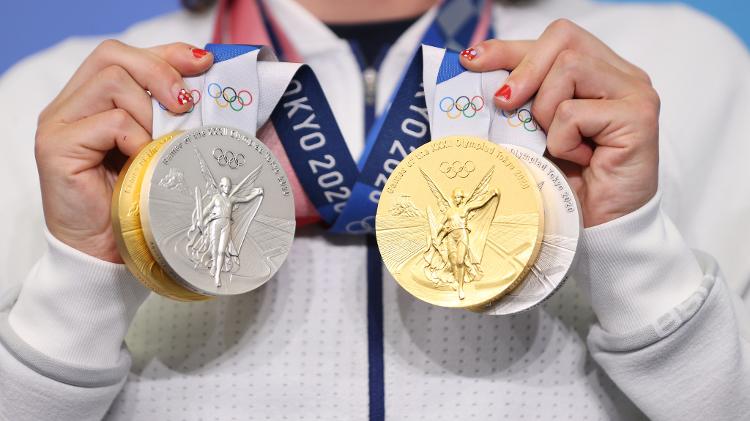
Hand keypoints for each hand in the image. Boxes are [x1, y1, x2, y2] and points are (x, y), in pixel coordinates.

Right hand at [35, 40, 212, 261]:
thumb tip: (208, 92)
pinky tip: (143, 160)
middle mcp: (70, 106)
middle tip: (186, 102)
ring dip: (150, 111)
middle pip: (114, 56)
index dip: (166, 53)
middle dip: (161, 72)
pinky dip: (137, 138)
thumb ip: (170, 118)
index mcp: (93, 101)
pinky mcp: (57, 147)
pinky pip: (109, 122)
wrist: (105, 253)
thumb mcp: (160, 149)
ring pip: (112, 82)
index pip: (125, 55)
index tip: (203, 63)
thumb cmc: (135, 203)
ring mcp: (59, 124)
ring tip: (159, 144)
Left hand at [461, 19, 658, 226]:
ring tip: (558, 146)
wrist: (597, 229)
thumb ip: (518, 98)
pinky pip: (574, 112)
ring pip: (568, 67)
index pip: (555, 38)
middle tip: (504, 103)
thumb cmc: (565, 182)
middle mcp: (621, 75)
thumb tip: (474, 70)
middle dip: (523, 69)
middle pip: (563, 37)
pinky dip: (562, 140)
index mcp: (598, 72)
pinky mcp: (639, 116)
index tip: (472, 60)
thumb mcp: (531, 131)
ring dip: (545, 112)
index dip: (510, 46)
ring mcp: (635, 92)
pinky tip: (579, 161)